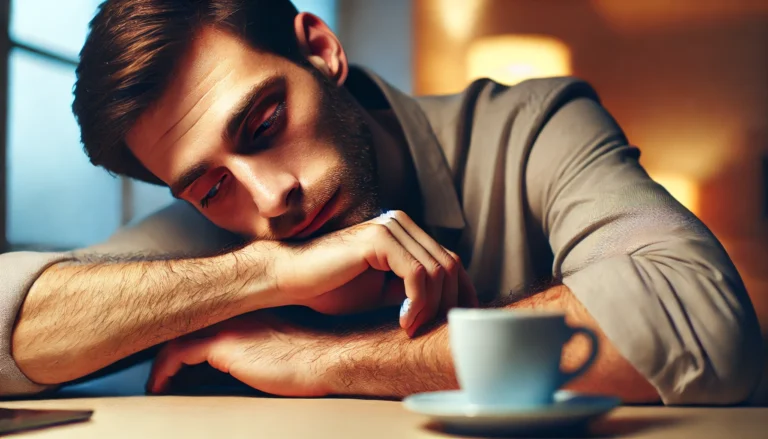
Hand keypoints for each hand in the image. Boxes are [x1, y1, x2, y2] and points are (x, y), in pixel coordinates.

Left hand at [146, 312, 336, 396]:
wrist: (327, 357)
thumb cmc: (313, 356)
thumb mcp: (278, 344)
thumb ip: (254, 347)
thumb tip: (238, 367)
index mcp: (248, 308)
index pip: (204, 315)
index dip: (186, 333)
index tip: (175, 359)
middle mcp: (233, 311)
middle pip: (186, 323)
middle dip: (167, 344)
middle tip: (156, 370)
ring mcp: (226, 324)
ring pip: (176, 336)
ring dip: (161, 360)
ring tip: (155, 381)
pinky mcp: (222, 344)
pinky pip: (177, 354)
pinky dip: (164, 370)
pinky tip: (159, 386)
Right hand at [272, 210, 477, 335]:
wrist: (289, 279)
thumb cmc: (330, 288)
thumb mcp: (384, 292)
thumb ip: (414, 291)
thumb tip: (449, 308)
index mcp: (404, 231)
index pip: (449, 261)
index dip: (458, 295)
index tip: (452, 326)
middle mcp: (401, 223)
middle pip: (448, 265)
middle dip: (446, 304)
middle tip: (430, 332)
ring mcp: (390, 227)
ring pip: (436, 271)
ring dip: (430, 307)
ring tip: (411, 329)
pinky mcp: (378, 238)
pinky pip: (416, 274)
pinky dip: (417, 302)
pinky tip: (403, 321)